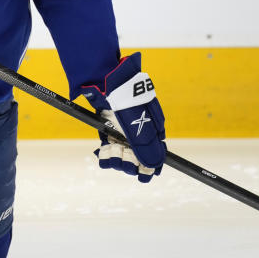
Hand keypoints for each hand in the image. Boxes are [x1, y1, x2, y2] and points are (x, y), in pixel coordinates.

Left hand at [80, 52, 166, 181]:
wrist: (109, 83)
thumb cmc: (130, 102)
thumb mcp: (142, 124)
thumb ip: (147, 145)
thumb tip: (154, 165)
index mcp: (152, 134)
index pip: (151, 159)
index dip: (147, 169)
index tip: (143, 173)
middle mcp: (136, 137)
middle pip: (134, 162)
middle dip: (130, 163)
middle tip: (125, 153)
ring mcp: (121, 136)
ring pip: (120, 159)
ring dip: (116, 159)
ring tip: (114, 149)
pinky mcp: (107, 133)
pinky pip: (106, 153)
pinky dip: (105, 156)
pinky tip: (104, 151)